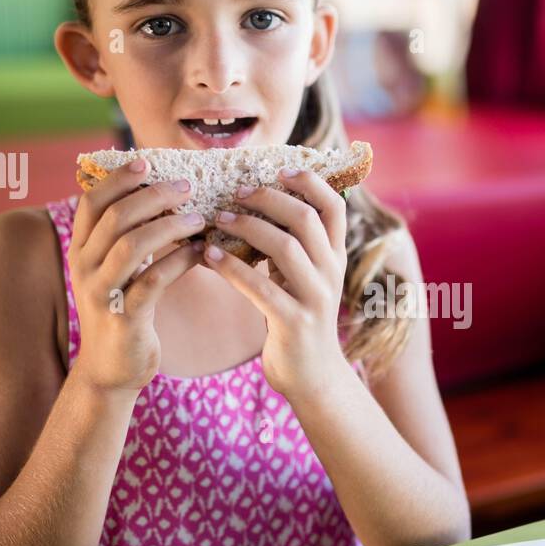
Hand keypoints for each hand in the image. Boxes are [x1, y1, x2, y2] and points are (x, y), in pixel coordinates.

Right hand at [70, 159, 205, 393]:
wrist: (111, 369)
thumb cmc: (124, 310)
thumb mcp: (116, 271)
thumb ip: (128, 237)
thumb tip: (160, 195)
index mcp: (81, 250)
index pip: (92, 202)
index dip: (119, 178)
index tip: (148, 162)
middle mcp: (85, 267)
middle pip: (115, 217)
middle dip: (153, 196)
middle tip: (187, 187)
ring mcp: (102, 293)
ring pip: (132, 245)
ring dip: (169, 226)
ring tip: (199, 218)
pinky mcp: (125, 317)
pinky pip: (153, 281)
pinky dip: (179, 262)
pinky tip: (201, 253)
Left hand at [201, 169, 348, 397]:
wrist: (312, 376)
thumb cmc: (298, 318)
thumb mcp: (303, 278)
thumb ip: (292, 246)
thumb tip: (255, 205)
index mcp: (336, 257)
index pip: (335, 206)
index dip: (310, 181)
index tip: (280, 169)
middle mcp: (331, 273)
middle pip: (306, 219)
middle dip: (268, 198)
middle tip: (236, 191)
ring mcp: (315, 298)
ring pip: (285, 247)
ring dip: (246, 227)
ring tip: (216, 219)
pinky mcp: (294, 322)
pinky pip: (260, 287)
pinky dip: (231, 267)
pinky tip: (208, 256)